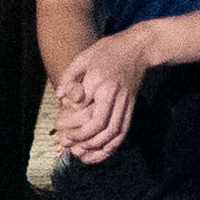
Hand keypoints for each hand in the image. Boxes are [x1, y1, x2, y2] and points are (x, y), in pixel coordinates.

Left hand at [52, 30, 152, 165]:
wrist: (139, 48)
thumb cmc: (109, 50)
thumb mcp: (84, 56)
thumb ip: (70, 76)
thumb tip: (60, 96)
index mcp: (99, 81)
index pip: (84, 109)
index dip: (71, 123)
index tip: (60, 126)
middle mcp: (114, 94)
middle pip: (100, 126)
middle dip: (82, 139)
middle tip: (69, 142)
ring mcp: (125, 102)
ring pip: (113, 132)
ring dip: (97, 147)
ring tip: (82, 152)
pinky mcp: (132, 107)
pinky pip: (124, 130)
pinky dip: (114, 144)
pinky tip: (103, 152)